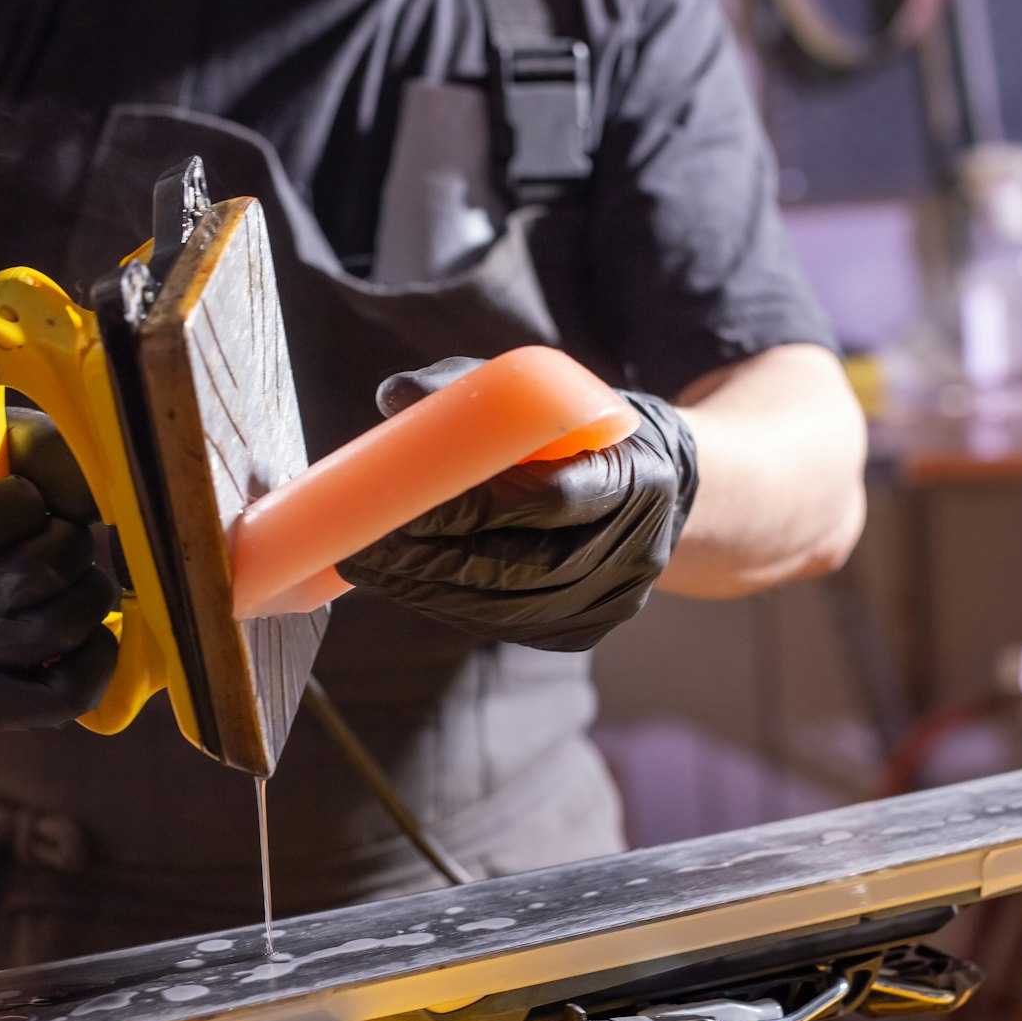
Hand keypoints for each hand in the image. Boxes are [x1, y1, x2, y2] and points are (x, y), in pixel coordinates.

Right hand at [0, 407, 117, 727]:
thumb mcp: (0, 457)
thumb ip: (38, 450)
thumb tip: (96, 481)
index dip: (24, 504)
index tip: (30, 498)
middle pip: (23, 580)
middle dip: (72, 549)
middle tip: (68, 541)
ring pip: (50, 632)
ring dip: (91, 598)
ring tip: (80, 582)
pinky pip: (63, 696)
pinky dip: (99, 660)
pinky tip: (97, 634)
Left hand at [340, 357, 697, 651]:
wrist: (656, 484)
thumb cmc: (579, 433)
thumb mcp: (542, 397)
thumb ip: (470, 393)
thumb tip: (394, 397)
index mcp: (634, 477)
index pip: (547, 500)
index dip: (473, 509)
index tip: (404, 506)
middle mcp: (635, 546)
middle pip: (522, 567)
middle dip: (433, 561)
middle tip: (365, 549)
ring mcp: (615, 596)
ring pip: (511, 607)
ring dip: (432, 592)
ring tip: (371, 570)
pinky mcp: (588, 628)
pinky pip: (511, 626)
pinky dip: (453, 607)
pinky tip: (409, 589)